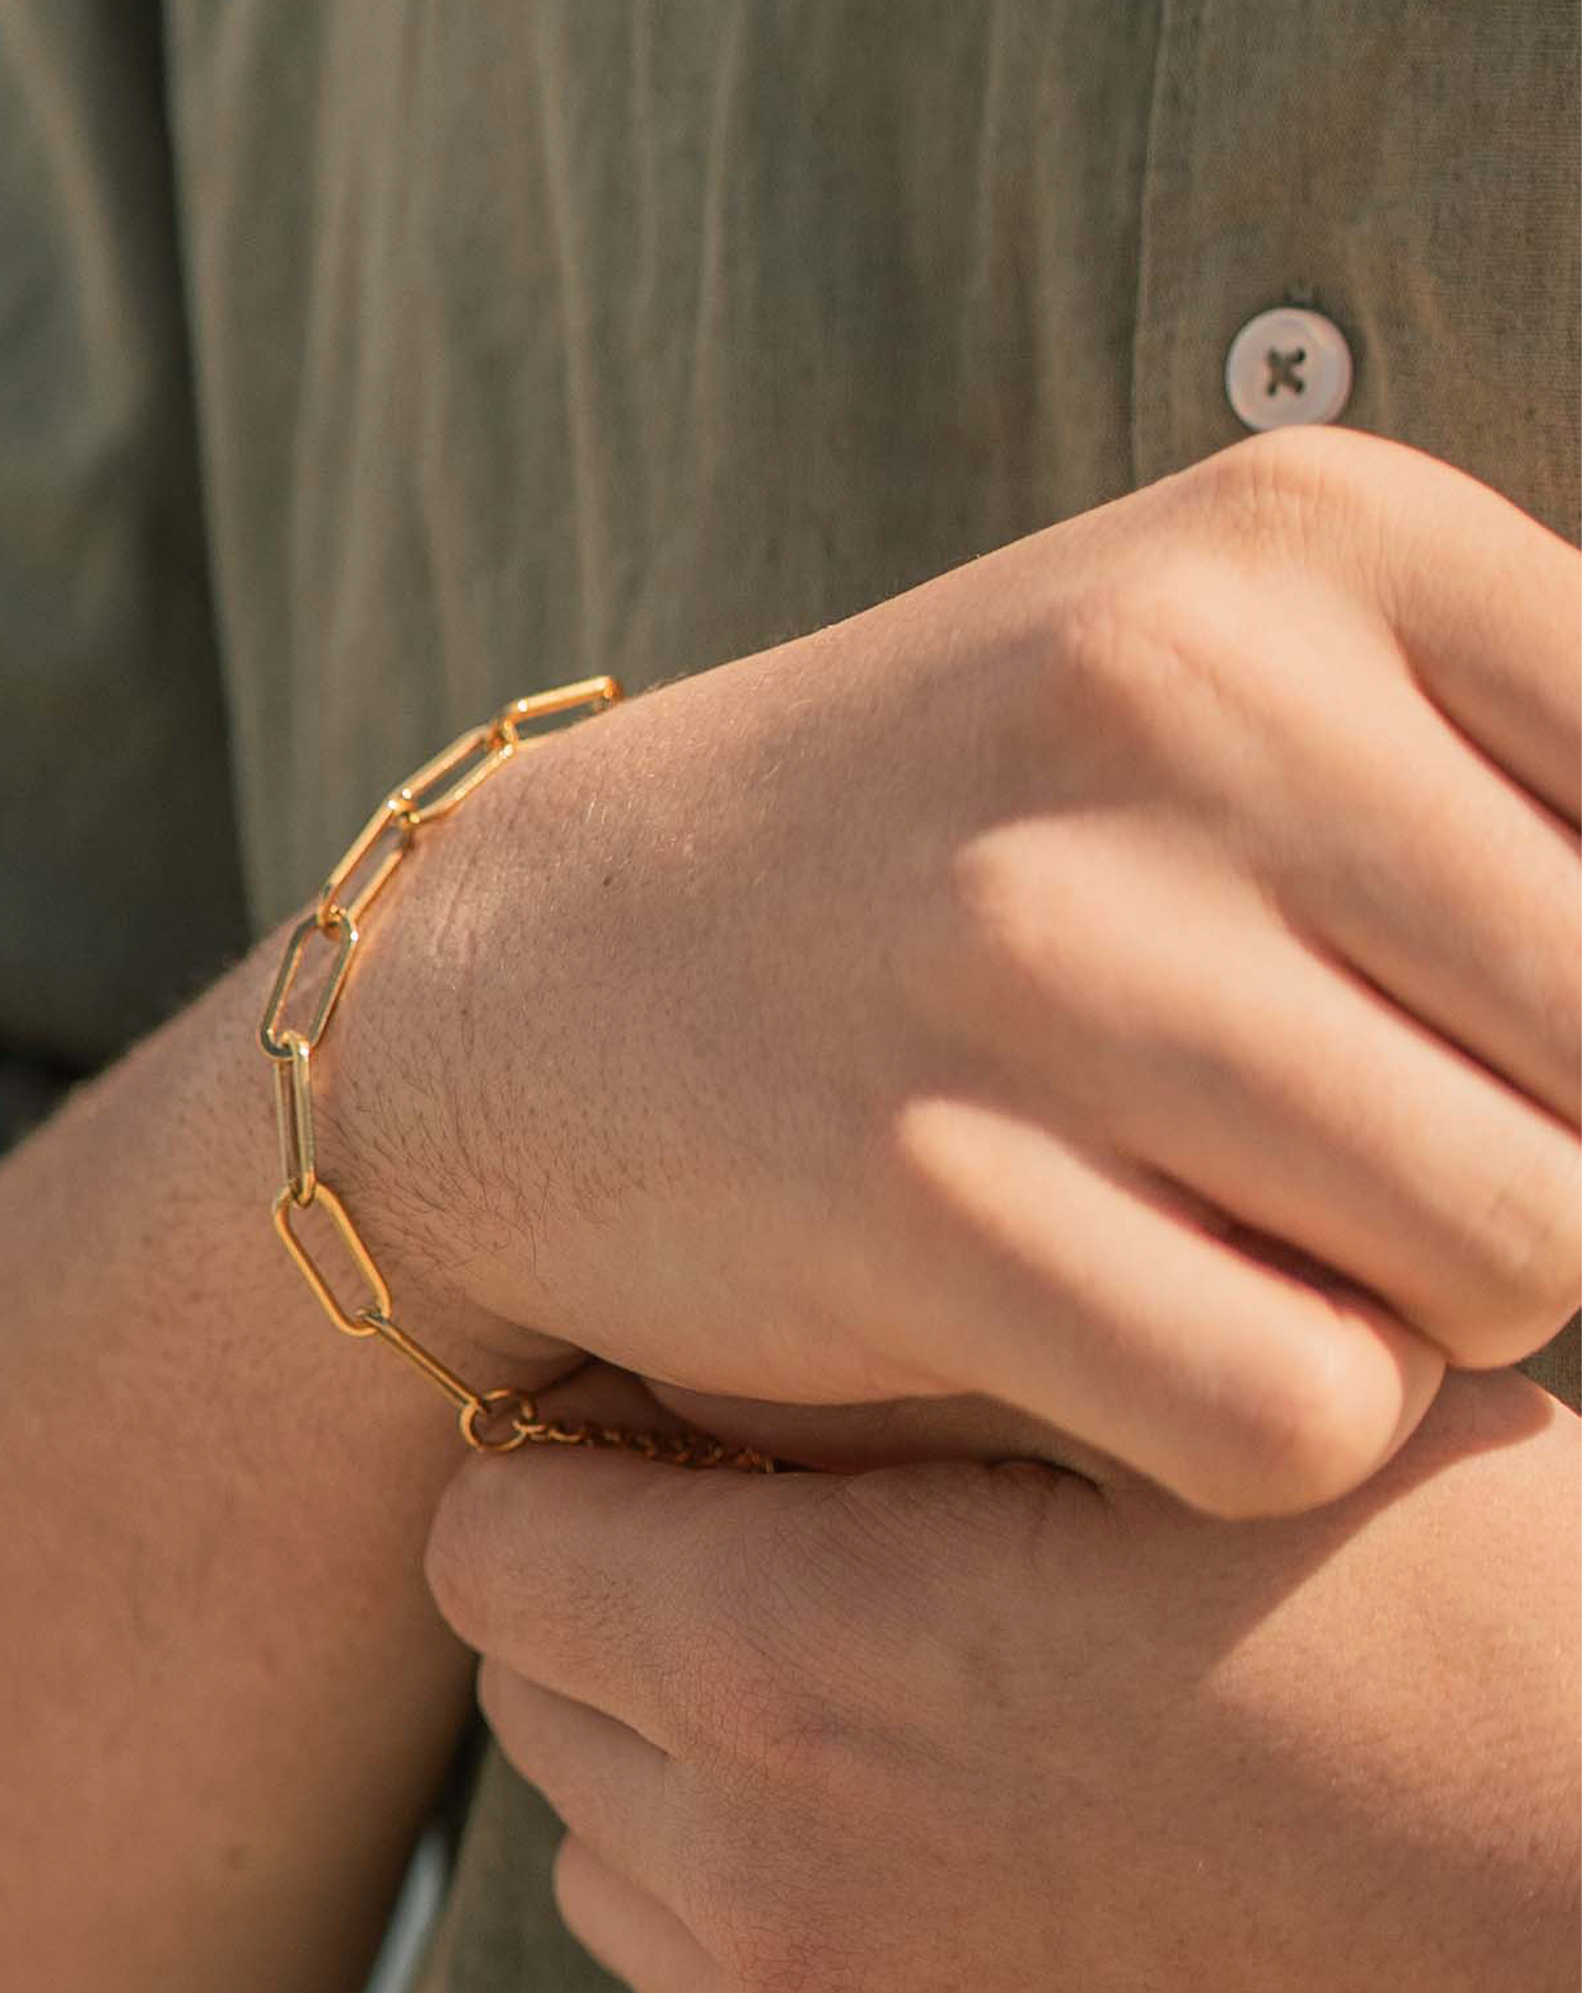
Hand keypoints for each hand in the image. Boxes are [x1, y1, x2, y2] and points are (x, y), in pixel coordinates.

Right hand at [347, 423, 1581, 1513]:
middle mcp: (1174, 704)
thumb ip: (1505, 790)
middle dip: (1533, 1171)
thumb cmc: (928, 860)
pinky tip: (1125, 1342)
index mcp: (1307, 539)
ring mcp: (1032, 950)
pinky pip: (1302, 1417)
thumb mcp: (1206, 690)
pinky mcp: (914, 1191)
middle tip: (1330, 1166)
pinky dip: (1260, 1431)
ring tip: (1233, 1241)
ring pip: (1524, 1262)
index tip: (1455, 1041)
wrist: (531, 981)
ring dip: (1415, 1312)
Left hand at [425, 1364, 1581, 1992]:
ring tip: (832, 1625)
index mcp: (800, 1665)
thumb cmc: (1477, 1636)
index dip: (569, 1440)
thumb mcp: (1183, 1423)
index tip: (684, 1396)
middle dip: (600, 1563)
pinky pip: (693, 1954)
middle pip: (523, 1668)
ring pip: (591, 1821)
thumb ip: (896, 1379)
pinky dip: (720, 1854)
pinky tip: (891, 1773)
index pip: (487, 1533)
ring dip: (649, 1710)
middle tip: (766, 1488)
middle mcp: (767, 1866)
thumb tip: (689, 1355)